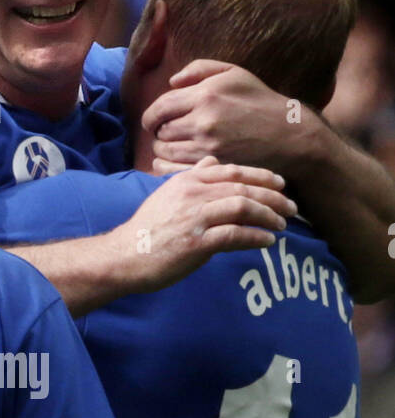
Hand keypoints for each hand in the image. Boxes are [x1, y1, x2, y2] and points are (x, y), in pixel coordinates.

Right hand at [112, 155, 296, 291]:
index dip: (261, 175)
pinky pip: (235, 235)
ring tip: (282, 225)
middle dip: (273, 197)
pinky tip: (268, 241)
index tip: (280, 184)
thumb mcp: (167, 194)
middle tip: (291, 207)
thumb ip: (191, 177)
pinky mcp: (197, 242)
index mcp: (188, 181)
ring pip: (243, 207)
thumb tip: (211, 161)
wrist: (126, 255)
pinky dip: (255, 237)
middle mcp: (194, 194)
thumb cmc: (148, 228)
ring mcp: (196, 217)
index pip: (232, 171)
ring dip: (268, 216)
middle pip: (244, 187)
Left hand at [143, 60, 307, 174]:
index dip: (150, 117)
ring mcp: (208, 146)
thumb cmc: (260, 101)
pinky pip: (176, 170)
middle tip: (164, 136)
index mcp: (205, 95)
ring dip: (163, 151)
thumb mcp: (234, 73)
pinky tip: (173, 165)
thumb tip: (171, 82)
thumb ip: (199, 70)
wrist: (288, 136)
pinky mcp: (213, 166)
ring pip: (166, 152)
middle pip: (161, 131)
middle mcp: (203, 121)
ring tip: (170, 149)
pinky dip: (169, 168)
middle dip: (159, 134)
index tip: (151, 122)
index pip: (160, 107)